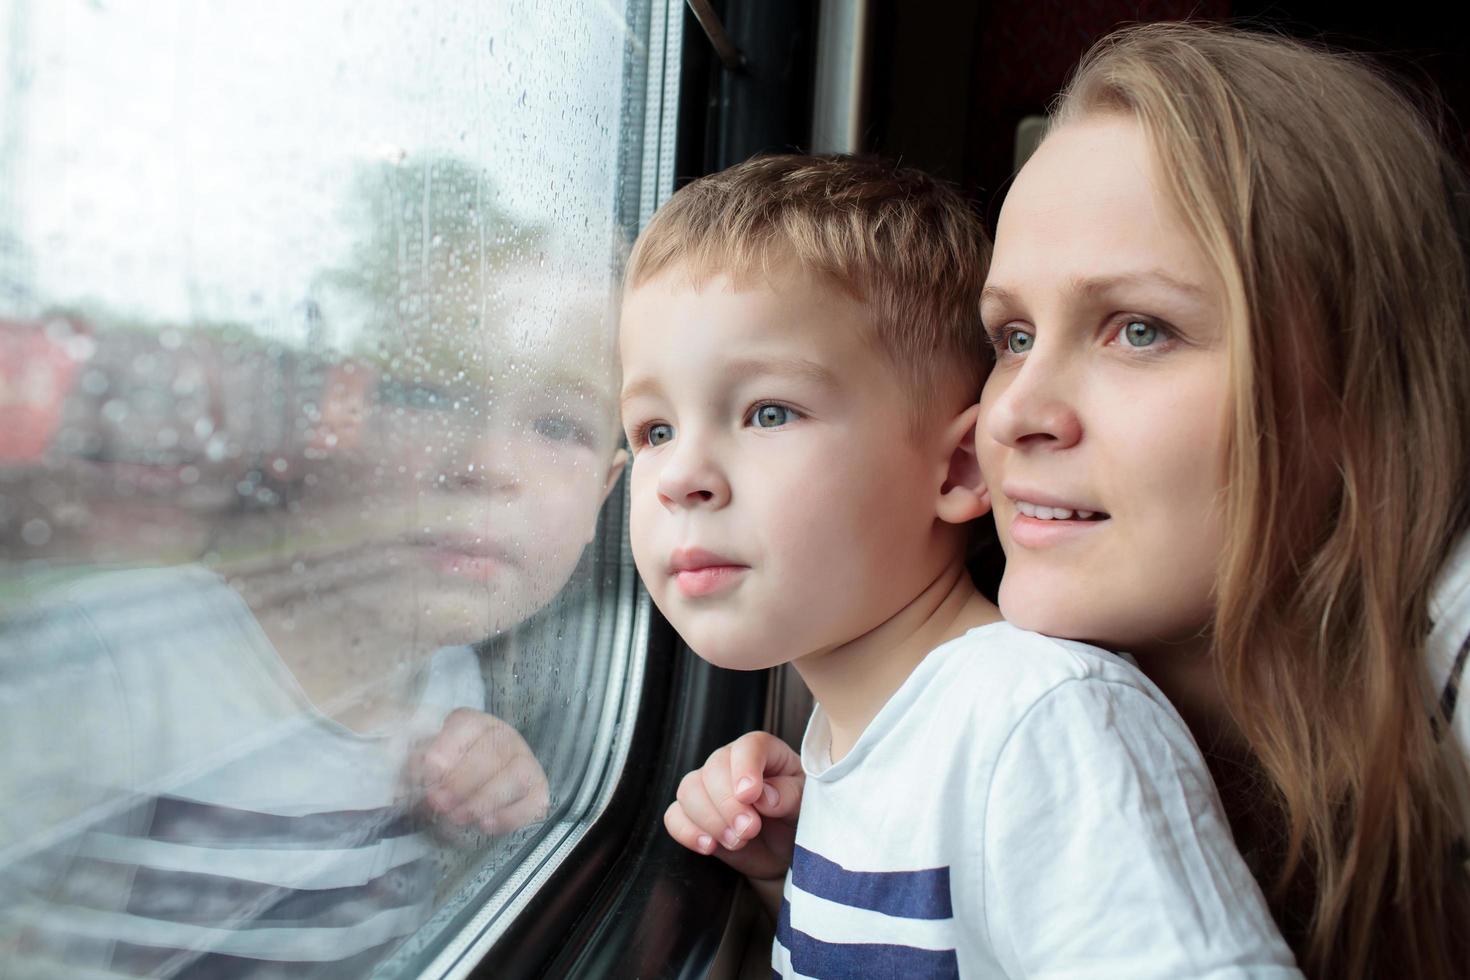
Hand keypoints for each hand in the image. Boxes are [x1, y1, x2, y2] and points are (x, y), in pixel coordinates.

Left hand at [416, 708, 548, 835]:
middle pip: (491, 753)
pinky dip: (508, 816)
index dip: (447, 749)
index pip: (466, 725)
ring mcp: (526, 762)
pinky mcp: (539, 791)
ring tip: (458, 817)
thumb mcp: (427, 764)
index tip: (429, 775)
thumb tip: (415, 779)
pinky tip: (485, 825)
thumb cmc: (446, 775)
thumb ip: (419, 767)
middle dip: (462, 782)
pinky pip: (531, 802)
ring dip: (483, 800)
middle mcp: (505, 736)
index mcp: (474, 723)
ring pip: (514, 777)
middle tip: (439, 804)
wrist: (475, 791)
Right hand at [664, 730, 803, 883]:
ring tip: (737, 842)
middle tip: (750, 830)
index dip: (745, 768)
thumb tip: (765, 797)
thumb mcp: (807, 804)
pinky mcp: (694, 815)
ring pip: (689, 790)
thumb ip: (790, 796)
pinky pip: (674, 815)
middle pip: (713, 768)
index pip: (748, 746)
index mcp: (764, 753)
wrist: (786, 850)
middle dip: (728, 804)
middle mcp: (731, 764)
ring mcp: (709, 788)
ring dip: (710, 820)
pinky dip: (687, 832)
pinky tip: (709, 846)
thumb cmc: (799, 817)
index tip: (750, 795)